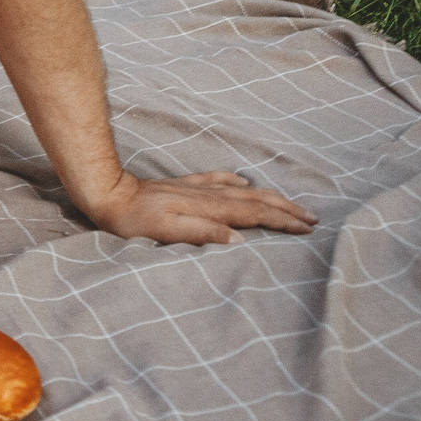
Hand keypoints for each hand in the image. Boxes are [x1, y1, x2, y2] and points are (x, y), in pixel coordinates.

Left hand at [80, 169, 317, 245]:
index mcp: (209, 210)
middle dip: (286, 209)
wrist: (108, 192)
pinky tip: (243, 181)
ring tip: (291, 203)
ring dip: (270, 197)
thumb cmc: (134, 220)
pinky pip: (217, 180)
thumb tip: (239, 240)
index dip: (283, 222)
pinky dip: (235, 181)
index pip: (256, 215)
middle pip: (257, 201)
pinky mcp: (184, 185)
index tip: (307, 228)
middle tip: (313, 218)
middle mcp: (208, 196)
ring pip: (243, 191)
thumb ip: (204, 234)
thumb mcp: (167, 233)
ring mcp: (197, 188)